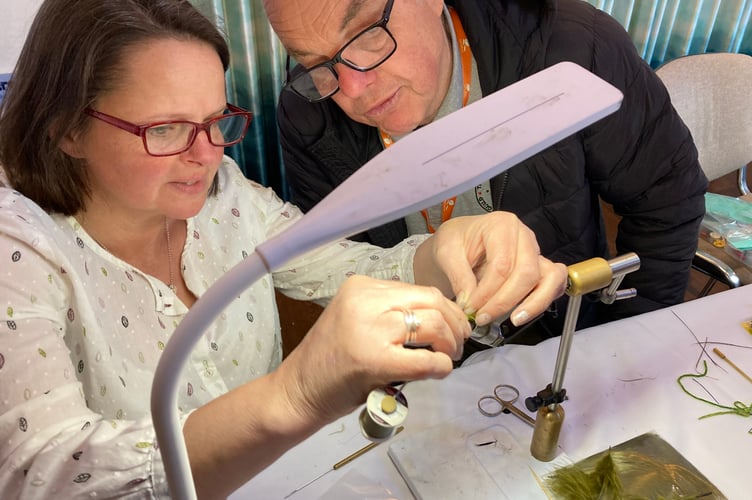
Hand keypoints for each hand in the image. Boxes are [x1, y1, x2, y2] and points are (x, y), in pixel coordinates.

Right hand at [280, 275, 470, 422]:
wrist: (298, 391)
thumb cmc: (330, 361)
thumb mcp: (357, 320)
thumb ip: (390, 312)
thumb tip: (439, 315)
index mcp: (360, 287)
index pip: (418, 290)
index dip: (445, 309)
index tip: (454, 325)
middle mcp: (364, 300)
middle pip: (431, 300)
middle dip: (455, 322)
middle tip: (459, 342)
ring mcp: (369, 329)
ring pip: (433, 324)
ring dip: (451, 344)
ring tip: (449, 356)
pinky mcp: (374, 360)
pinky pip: (425, 359)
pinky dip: (441, 365)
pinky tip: (440, 370)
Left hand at [414, 212, 566, 325]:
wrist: (460, 240)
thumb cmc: (456, 241)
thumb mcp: (446, 252)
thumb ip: (459, 276)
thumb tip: (470, 302)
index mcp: (501, 225)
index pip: (502, 264)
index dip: (487, 292)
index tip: (470, 308)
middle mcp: (524, 237)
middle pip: (526, 273)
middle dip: (505, 301)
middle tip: (483, 317)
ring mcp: (535, 252)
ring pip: (550, 278)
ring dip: (533, 303)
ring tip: (513, 319)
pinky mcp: (540, 268)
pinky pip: (555, 284)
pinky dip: (544, 300)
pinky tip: (524, 313)